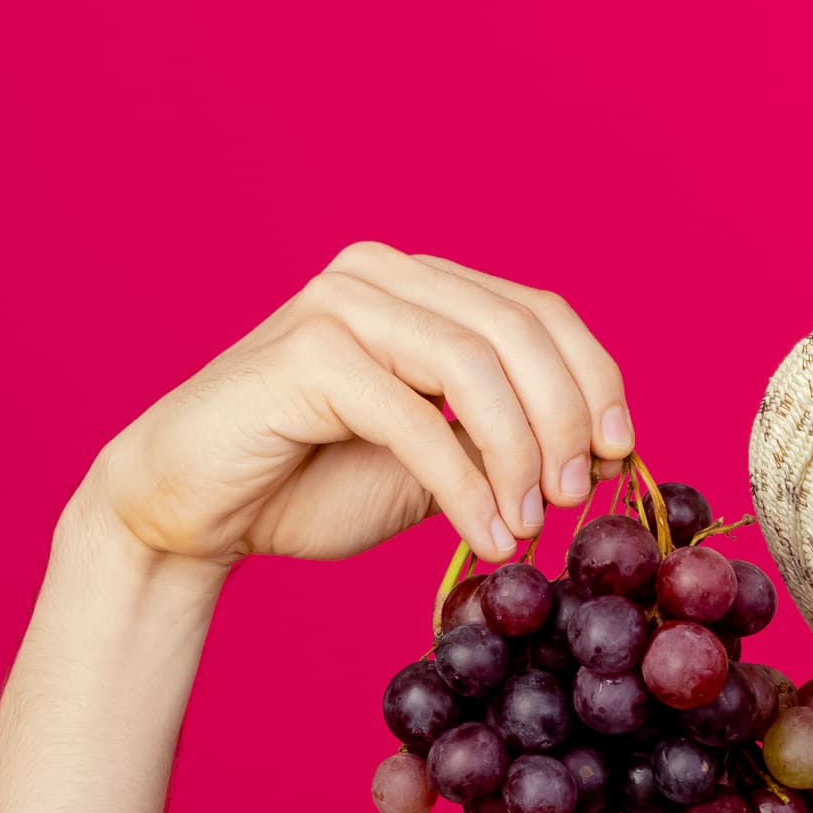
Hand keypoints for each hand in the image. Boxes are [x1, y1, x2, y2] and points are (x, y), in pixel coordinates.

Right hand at [80, 245, 632, 572]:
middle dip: (565, 422)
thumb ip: (504, 442)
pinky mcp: (307, 353)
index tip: (618, 454)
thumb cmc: (312, 482)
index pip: (539, 313)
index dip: (594, 381)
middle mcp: (382, 275)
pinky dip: (466, 486)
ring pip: (474, 367)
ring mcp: (340, 305)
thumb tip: (600, 454)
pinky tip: (490, 537)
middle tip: (578, 499)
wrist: (195, 508)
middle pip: (518, 332)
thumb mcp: (438, 463)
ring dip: (519, 457)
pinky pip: (417, 417)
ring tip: (530, 526)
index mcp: (421, 287)